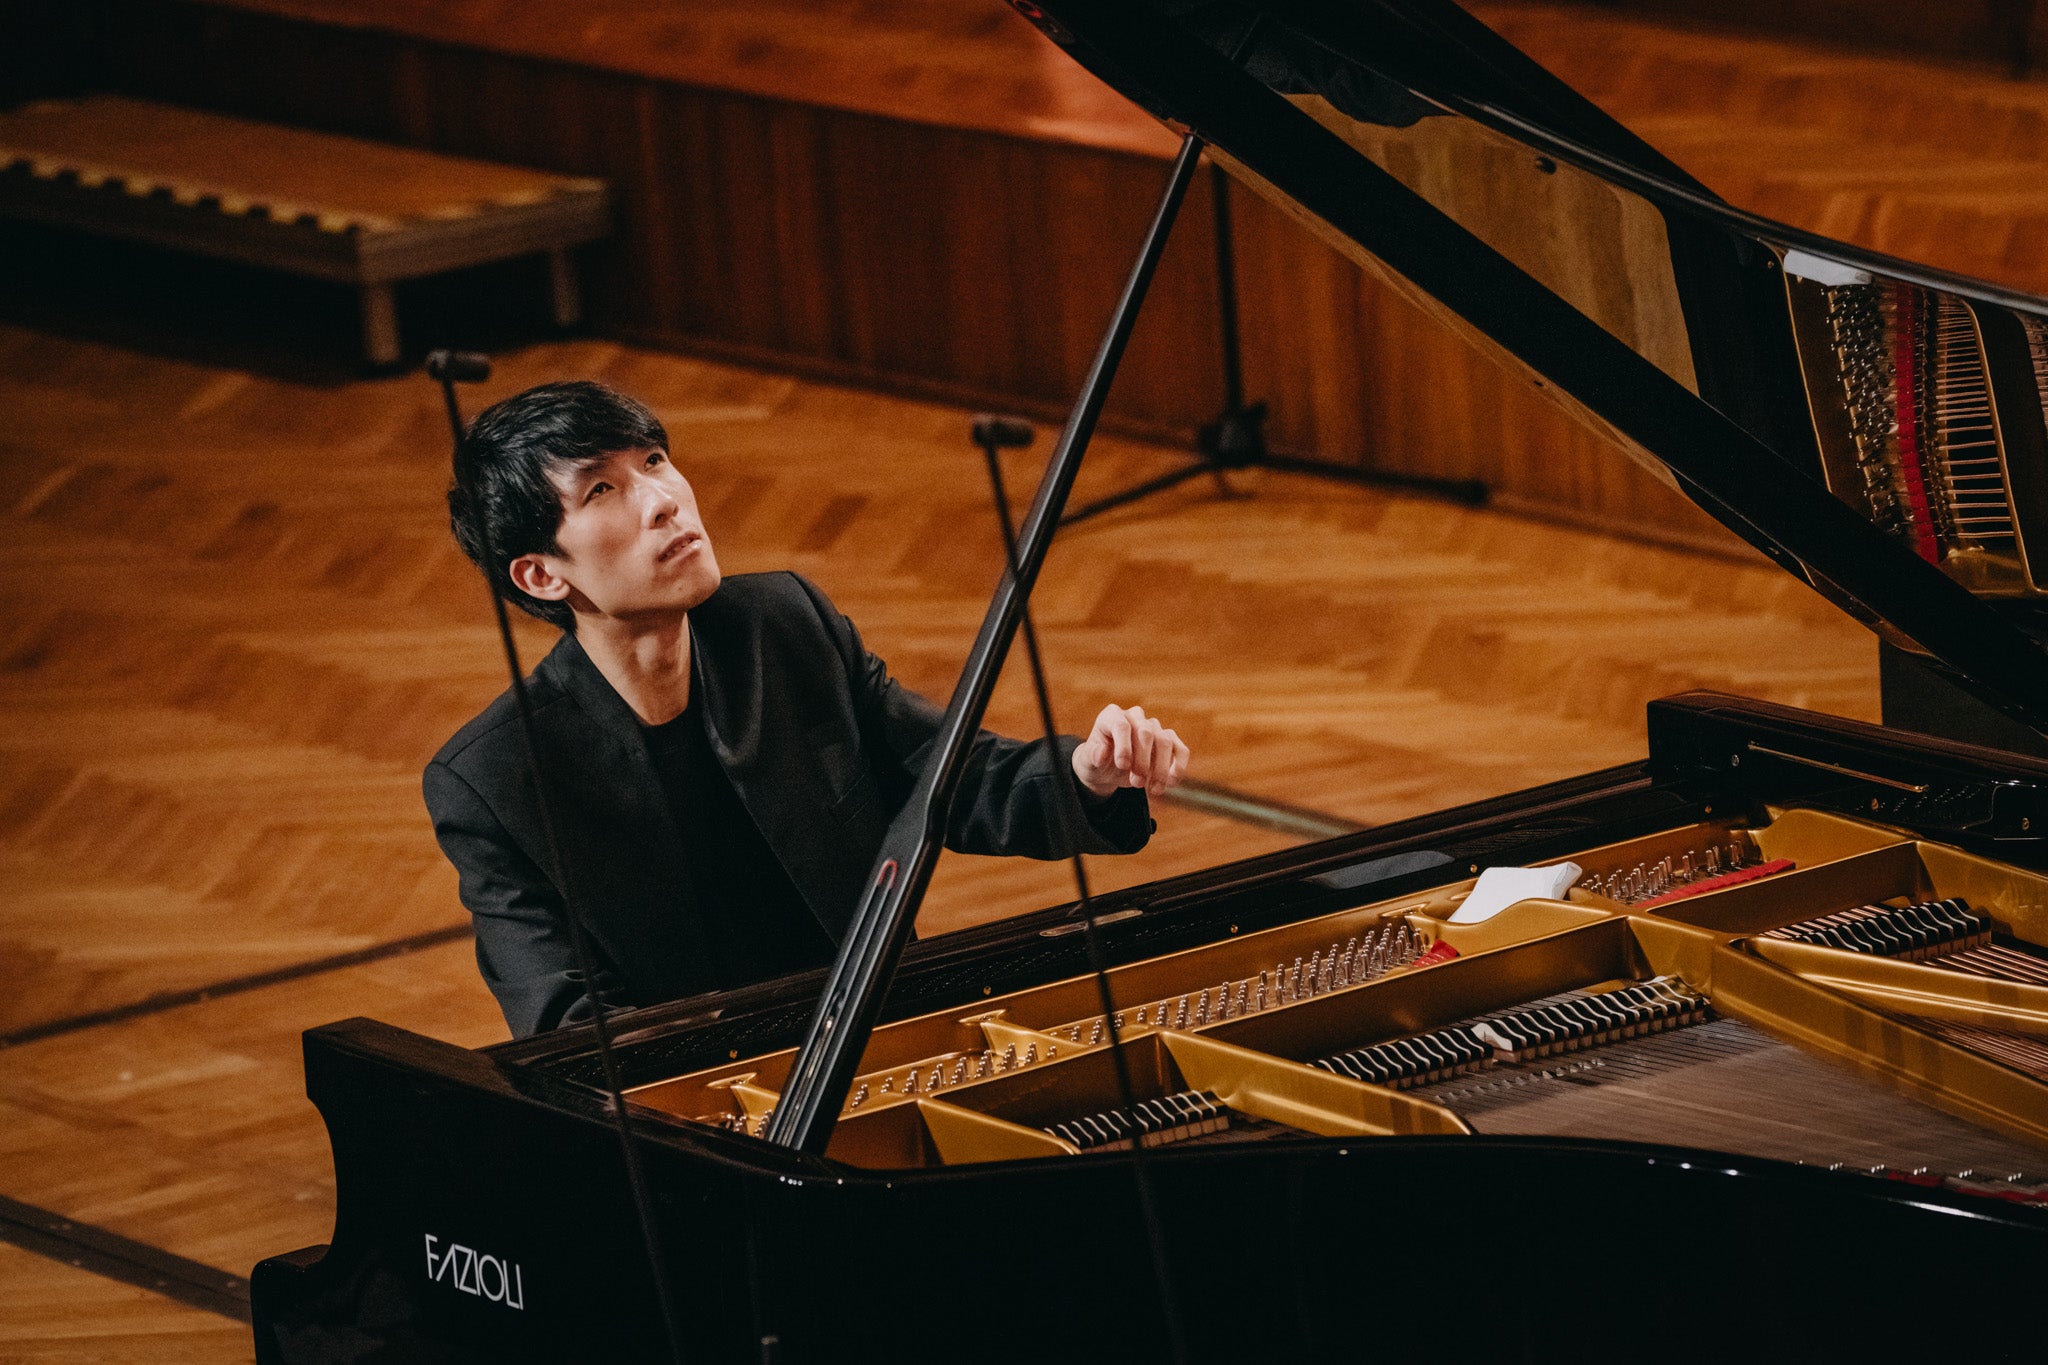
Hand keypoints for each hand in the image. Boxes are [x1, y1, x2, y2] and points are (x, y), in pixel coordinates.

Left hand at [1073, 704, 1188, 798]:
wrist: (1108, 771)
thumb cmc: (1097, 763)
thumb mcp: (1088, 762)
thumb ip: (1092, 755)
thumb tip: (1100, 754)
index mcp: (1112, 716)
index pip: (1121, 725)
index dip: (1124, 746)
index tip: (1122, 766)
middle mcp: (1134, 717)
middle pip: (1146, 733)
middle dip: (1143, 761)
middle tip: (1136, 783)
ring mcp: (1153, 727)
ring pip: (1165, 741)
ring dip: (1161, 769)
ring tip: (1154, 790)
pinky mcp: (1168, 741)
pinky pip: (1180, 749)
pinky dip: (1179, 766)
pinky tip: (1172, 782)